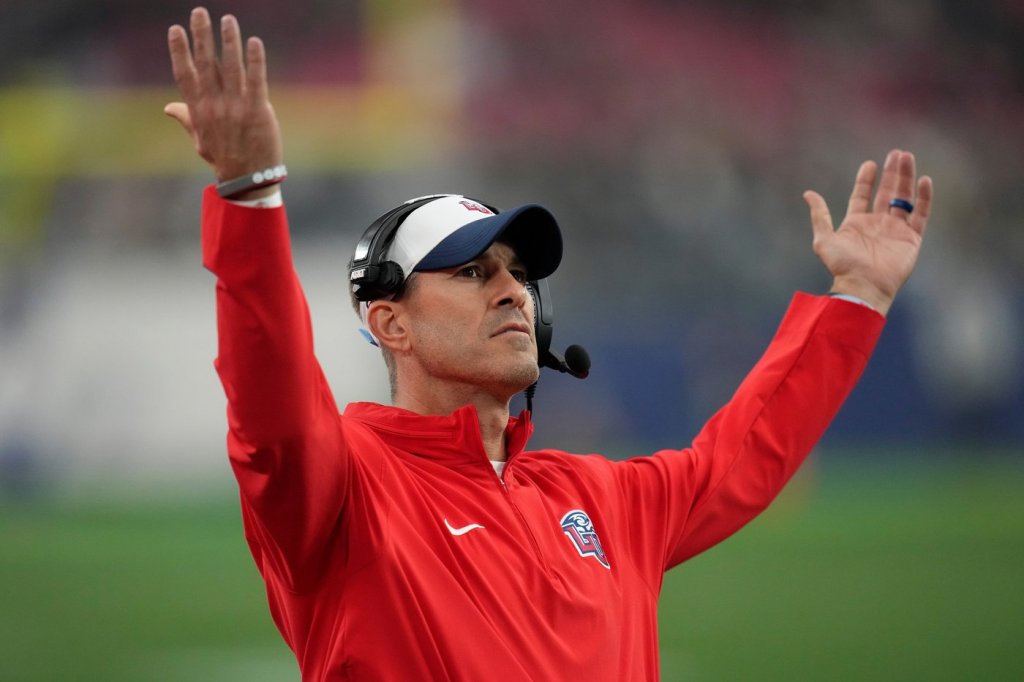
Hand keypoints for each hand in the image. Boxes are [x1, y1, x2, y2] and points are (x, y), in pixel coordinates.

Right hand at [165, 8, 282, 194]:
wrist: (248, 179)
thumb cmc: (224, 158)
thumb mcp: (200, 140)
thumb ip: (186, 118)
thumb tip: (168, 107)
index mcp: (198, 110)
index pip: (185, 75)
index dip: (179, 51)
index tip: (175, 29)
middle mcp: (215, 106)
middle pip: (206, 65)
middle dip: (202, 36)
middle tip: (199, 12)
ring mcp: (236, 108)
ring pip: (231, 68)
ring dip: (230, 42)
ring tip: (228, 19)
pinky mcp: (257, 111)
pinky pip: (255, 81)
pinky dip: (255, 61)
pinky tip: (254, 42)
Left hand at [803, 149, 932, 315]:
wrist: (863, 285)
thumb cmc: (842, 265)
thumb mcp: (824, 239)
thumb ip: (819, 215)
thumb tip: (808, 193)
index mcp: (856, 223)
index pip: (862, 195)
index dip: (866, 179)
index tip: (870, 163)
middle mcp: (877, 224)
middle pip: (887, 192)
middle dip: (892, 173)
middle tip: (897, 153)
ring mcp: (896, 230)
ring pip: (904, 198)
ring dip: (906, 178)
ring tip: (907, 157)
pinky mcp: (911, 238)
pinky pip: (921, 214)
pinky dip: (924, 197)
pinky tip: (924, 180)